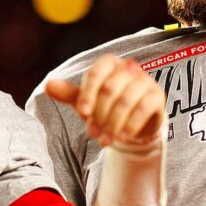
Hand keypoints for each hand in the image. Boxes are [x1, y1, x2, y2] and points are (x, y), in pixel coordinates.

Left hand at [45, 53, 165, 146]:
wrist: (134, 120)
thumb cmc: (106, 106)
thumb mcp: (87, 101)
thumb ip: (69, 93)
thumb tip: (48, 85)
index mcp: (109, 64)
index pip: (96, 74)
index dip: (88, 94)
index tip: (82, 113)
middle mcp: (128, 68)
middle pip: (110, 90)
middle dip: (100, 114)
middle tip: (93, 134)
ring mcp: (145, 80)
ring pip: (126, 101)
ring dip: (113, 123)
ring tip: (104, 141)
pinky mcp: (157, 95)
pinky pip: (144, 108)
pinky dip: (131, 124)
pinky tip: (123, 137)